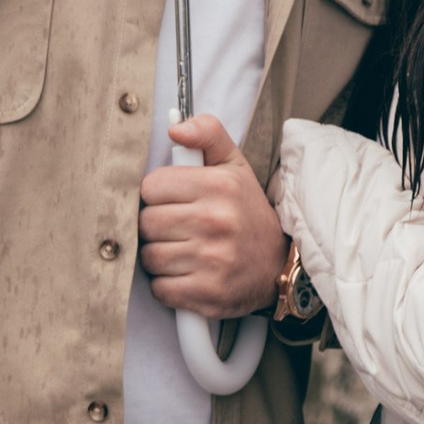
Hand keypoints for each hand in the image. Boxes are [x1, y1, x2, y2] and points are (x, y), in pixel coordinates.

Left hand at [139, 114, 286, 317]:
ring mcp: (213, 261)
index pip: (151, 187)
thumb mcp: (233, 165)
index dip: (158, 195)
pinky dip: (168, 285)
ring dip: (160, 257)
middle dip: (156, 227)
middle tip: (177, 228)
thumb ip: (207, 134)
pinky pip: (161, 289)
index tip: (173, 201)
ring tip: (182, 251)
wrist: (276, 265)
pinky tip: (186, 275)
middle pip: (147, 223)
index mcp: (219, 186)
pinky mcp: (208, 294)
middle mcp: (216, 222)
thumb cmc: (245, 212)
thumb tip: (175, 129)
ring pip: (150, 257)